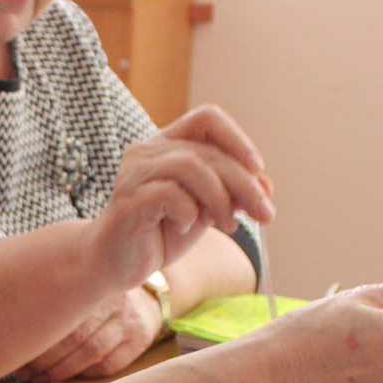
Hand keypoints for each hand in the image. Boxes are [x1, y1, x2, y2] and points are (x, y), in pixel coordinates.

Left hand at [17, 287, 164, 382]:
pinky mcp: (141, 339)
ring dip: (62, 371)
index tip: (17, 355)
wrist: (143, 296)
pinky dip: (85, 374)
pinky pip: (110, 365)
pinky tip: (68, 378)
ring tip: (40, 379)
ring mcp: (130, 320)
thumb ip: (51, 301)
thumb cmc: (93, 296)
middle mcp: (112, 299)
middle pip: (75, 335)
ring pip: (92, 352)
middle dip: (45, 359)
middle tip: (25, 374)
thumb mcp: (76, 287)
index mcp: (90, 283)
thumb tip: (10, 335)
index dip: (37, 340)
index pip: (60, 315)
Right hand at [87, 106, 275, 289]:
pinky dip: (189, 213)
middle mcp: (148, 150)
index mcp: (167, 144)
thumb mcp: (204, 209)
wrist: (116, 264)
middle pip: (207, 151)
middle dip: (244, 184)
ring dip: (220, 198)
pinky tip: (184, 228)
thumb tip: (266, 187)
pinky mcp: (129, 199)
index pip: (207, 118)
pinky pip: (171, 194)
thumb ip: (230, 194)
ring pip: (192, 166)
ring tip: (228, 225)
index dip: (237, 138)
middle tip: (265, 214)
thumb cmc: (160, 233)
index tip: (258, 169)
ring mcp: (135, 173)